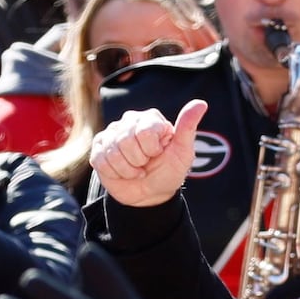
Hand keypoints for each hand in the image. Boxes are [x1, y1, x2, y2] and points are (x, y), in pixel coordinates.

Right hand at [90, 99, 207, 207]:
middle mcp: (129, 121)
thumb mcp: (183, 153)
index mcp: (150, 119)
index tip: (158, 154)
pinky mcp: (98, 149)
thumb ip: (188, 127)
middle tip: (146, 163)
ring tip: (136, 169)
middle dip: (139, 161)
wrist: (151, 195)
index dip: (151, 149)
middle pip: (126, 141)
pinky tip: (123, 172)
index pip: (144, 131)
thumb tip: (201, 103)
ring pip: (113, 153)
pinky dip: (115, 173)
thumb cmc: (169, 172)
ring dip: (128, 170)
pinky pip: (101, 161)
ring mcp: (111, 134)